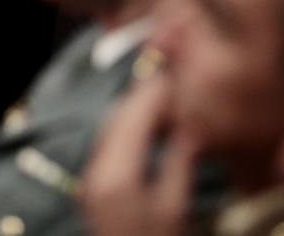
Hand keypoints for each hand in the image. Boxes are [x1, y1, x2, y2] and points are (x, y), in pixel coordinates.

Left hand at [81, 75, 196, 235]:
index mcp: (118, 173)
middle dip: (143, 98)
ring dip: (134, 113)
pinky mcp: (94, 189)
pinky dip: (127, 131)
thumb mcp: (176, 206)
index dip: (154, 94)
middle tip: (171, 84)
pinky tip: (147, 130)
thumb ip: (181, 161)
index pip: (134, 116)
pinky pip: (108, 146)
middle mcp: (97, 171)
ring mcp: (91, 180)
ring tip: (164, 102)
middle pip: (118, 119)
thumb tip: (192, 126)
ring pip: (111, 130)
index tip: (175, 77)